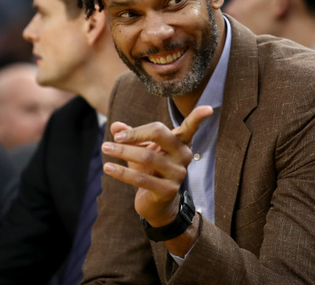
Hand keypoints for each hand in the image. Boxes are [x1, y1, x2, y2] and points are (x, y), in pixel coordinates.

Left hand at [101, 106, 212, 226]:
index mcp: (180, 143)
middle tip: (115, 137)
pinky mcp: (168, 190)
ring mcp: (178, 174)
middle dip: (135, 133)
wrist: (156, 205)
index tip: (209, 108)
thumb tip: (115, 126)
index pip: (190, 127)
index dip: (199, 117)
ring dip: (122, 151)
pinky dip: (122, 172)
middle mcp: (183, 156)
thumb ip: (130, 136)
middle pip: (160, 134)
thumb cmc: (150, 171)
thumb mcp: (141, 150)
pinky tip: (108, 168)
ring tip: (105, 148)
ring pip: (147, 156)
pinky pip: (141, 178)